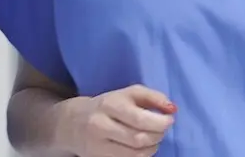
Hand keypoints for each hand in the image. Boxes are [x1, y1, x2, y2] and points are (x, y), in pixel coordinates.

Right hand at [57, 84, 177, 156]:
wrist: (72, 122)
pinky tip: (143, 147)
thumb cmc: (109, 106)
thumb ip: (153, 97)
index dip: (160, 123)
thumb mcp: (129, 93)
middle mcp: (100, 126)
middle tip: (162, 130)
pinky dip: (142, 155)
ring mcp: (97, 145)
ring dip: (153, 147)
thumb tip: (173, 108)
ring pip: (135, 153)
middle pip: (139, 138)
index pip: (139, 119)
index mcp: (109, 105)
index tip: (169, 120)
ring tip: (154, 139)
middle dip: (158, 135)